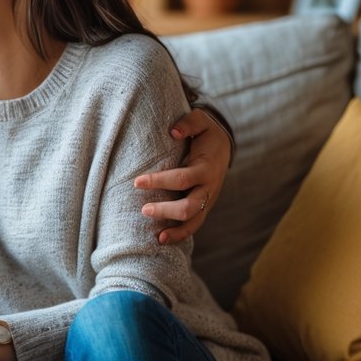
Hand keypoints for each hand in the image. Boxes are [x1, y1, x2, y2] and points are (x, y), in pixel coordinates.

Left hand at [133, 107, 230, 244]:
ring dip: (176, 230)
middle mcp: (209, 187)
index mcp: (206, 168)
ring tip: (156, 236)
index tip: (137, 182)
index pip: (182, 178)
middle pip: (189, 206)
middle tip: (144, 209)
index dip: (159, 181)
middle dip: (166, 210)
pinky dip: (181, 235)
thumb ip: (188, 123)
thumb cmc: (206, 134)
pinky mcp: (204, 207)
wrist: (224, 147)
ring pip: (194, 221)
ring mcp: (208, 200)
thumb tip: (173, 132)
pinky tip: (163, 240)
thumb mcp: (201, 121)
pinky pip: (194, 225)